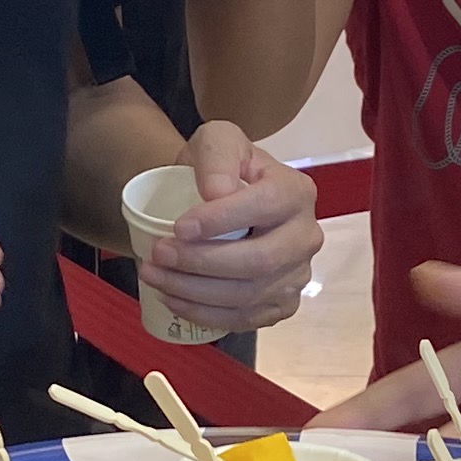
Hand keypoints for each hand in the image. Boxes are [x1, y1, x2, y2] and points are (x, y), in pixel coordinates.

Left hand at [137, 123, 321, 333]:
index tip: (178, 227)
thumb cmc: (220, 170)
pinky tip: (174, 299)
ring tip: (154, 276)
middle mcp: (306, 236)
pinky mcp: (281, 305)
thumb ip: (218, 156)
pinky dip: (205, 314)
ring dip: (194, 292)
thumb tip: (218, 193)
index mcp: (297, 192)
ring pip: (248, 295)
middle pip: (258, 261)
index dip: (222, 221)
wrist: (220, 200)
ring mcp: (297, 275)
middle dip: (201, 263)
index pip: (265, 207)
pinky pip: (245, 319)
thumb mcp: (217, 141)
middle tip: (158, 255)